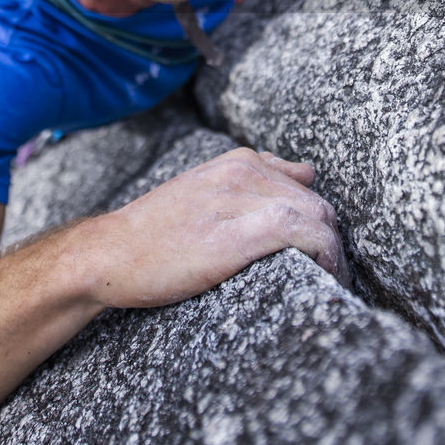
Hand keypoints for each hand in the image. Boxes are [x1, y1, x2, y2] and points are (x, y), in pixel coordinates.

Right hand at [78, 146, 349, 306]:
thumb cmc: (155, 233)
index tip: (320, 252)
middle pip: (317, 202)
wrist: (110, 253)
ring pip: (318, 217)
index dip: (317, 221)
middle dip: (331, 241)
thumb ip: (251, 180)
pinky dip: (325, 257)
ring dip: (334, 254)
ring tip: (333, 284)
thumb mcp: (205, 190)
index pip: (305, 183)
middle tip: (332, 276)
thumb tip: (305, 171)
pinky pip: (305, 235)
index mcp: (238, 161)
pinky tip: (325, 280)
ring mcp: (242, 199)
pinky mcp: (240, 232)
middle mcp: (244, 171)